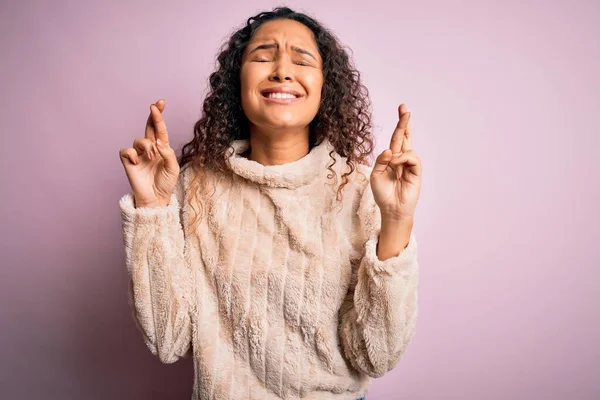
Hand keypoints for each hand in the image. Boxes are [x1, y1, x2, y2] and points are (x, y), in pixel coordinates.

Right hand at [119, 99, 179, 207]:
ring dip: (147, 145)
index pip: (160, 129)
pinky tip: (138, 162)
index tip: (160, 102)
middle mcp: (150, 148)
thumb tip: (159, 143)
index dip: (159, 116)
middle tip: (154, 106)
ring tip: (152, 157)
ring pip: (139, 139)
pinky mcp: (129, 162)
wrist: (156, 198)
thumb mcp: (173, 168)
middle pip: (149, 127)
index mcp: (162, 148)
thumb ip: (168, 154)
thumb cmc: (165, 183)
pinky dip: (133, 154)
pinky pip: (127, 150)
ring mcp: (139, 154)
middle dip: (152, 115)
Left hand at [370, 103, 421, 220]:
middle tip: (404, 108)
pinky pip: (412, 158)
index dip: (400, 125)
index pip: (396, 138)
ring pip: (408, 148)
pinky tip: (397, 163)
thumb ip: (381, 161)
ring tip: (392, 163)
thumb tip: (390, 150)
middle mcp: (401, 159)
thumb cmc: (383, 194)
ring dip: (398, 152)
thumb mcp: (375, 175)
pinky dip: (403, 158)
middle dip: (404, 123)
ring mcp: (410, 165)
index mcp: (391, 159)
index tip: (402, 109)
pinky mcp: (416, 172)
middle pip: (405, 137)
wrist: (391, 209)